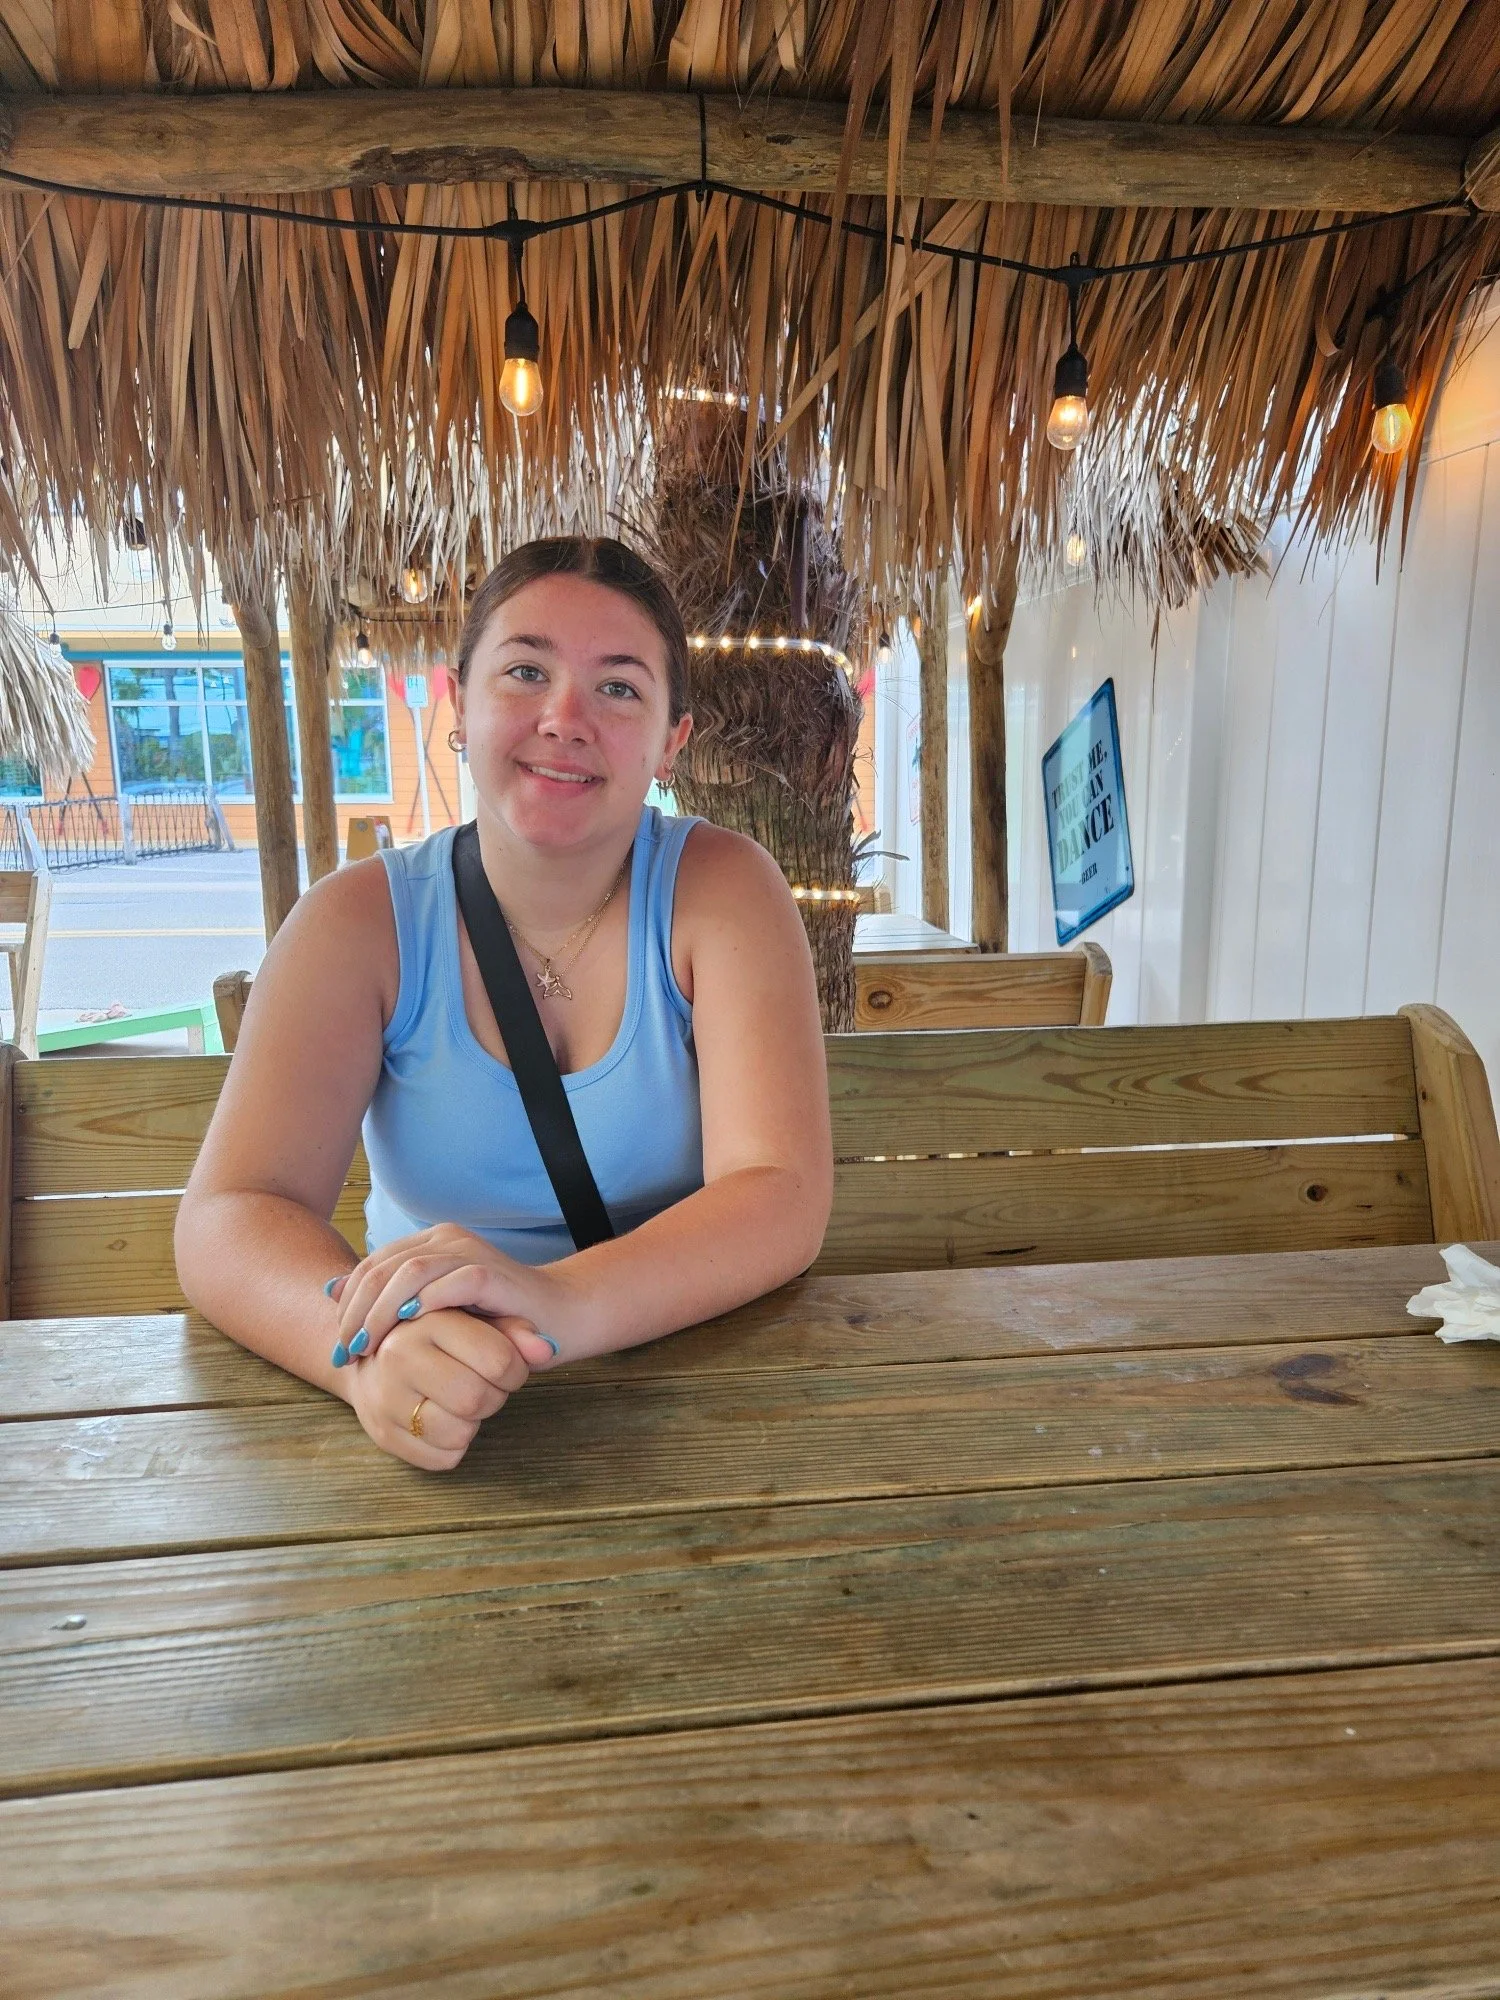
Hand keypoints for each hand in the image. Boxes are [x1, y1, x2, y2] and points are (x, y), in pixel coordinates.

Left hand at [329, 1222, 563, 1368]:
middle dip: (357, 1311)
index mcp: (429, 1243)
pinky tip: (411, 1327)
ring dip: (382, 1311)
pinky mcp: (493, 1274)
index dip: (347, 1303)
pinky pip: (454, 1282)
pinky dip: (428, 1303)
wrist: (557, 1317)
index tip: (338, 1343)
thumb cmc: (494, 1319)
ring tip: (369, 1345)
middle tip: (347, 1350)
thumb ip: (389, 1297)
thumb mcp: (434, 1308)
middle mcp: (446, 1240)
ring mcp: (470, 1253)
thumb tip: (330, 1290)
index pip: (371, 1265)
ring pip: (410, 1272)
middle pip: (383, 1267)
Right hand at [345, 1305, 534, 1470]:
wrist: (370, 1353)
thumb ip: (515, 1330)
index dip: (516, 1370)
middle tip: (485, 1385)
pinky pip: (442, 1459)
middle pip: (477, 1399)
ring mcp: (384, 1398)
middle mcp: (398, 1357)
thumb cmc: (437, 1334)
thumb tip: (548, 1350)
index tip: (507, 1367)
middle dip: (494, 1396)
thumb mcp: (475, 1318)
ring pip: (459, 1434)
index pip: (498, 1360)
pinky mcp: (383, 1435)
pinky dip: (454, 1446)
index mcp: (427, 1321)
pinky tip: (444, 1419)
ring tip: (463, 1401)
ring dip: (474, 1423)